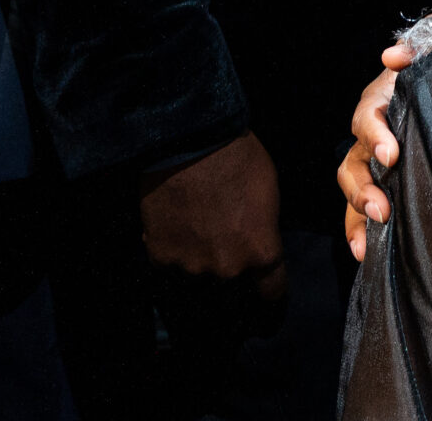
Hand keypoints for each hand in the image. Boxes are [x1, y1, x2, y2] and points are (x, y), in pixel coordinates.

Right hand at [140, 130, 285, 300]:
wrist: (190, 141)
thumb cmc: (239, 158)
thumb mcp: (268, 193)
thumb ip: (261, 229)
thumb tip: (253, 241)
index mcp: (261, 251)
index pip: (271, 289)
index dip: (269, 289)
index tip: (264, 287)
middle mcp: (227, 268)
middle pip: (230, 278)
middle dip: (228, 260)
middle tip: (220, 230)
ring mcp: (191, 265)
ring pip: (196, 270)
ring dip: (196, 254)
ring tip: (194, 220)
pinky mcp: (160, 256)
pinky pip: (168, 258)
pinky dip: (170, 244)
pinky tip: (173, 220)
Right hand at [340, 40, 416, 258]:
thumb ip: (422, 40)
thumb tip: (393, 56)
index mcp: (384, 100)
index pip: (368, 118)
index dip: (374, 136)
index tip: (392, 155)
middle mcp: (375, 133)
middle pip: (352, 162)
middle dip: (362, 188)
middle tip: (382, 208)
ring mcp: (378, 160)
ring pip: (354, 189)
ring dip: (357, 214)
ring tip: (368, 241)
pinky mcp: (390, 181)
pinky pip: (365, 208)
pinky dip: (361, 231)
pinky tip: (366, 255)